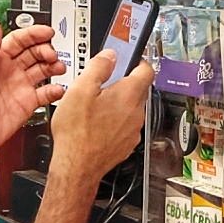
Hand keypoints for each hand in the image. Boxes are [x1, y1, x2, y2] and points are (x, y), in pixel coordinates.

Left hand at [0, 24, 66, 164]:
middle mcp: (10, 71)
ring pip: (43, 69)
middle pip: (34, 52)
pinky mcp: (28, 103)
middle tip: (52, 54)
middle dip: (46, 50)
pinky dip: (55, 89)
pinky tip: (58, 88)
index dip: (34, 34)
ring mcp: (20, 86)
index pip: (19, 40)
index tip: (47, 32)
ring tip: (59, 67)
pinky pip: (46, 93)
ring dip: (53, 66)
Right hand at [49, 50, 152, 192]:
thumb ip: (99, 67)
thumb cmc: (77, 132)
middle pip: (138, 89)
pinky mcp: (127, 144)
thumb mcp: (80, 89)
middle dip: (122, 83)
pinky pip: (125, 125)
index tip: (126, 59)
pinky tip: (96, 124)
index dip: (137, 60)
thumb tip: (110, 55)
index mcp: (129, 94)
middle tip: (101, 84)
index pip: (147, 69)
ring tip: (94, 106)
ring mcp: (133, 130)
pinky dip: (115, 121)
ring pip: (131, 108)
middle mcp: (137, 112)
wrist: (77, 167)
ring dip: (117, 104)